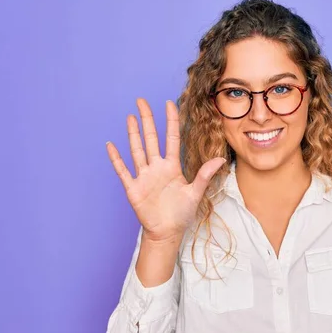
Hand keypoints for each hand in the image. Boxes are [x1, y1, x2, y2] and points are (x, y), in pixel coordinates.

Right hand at [106, 98, 225, 242]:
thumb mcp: (195, 193)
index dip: (170, 121)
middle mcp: (157, 168)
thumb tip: (220, 159)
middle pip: (151, 138)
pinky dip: (116, 159)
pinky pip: (123, 170)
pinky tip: (111, 145)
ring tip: (130, 116)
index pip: (171, 138)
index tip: (169, 104)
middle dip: (147, 120)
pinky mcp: (133, 188)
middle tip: (142, 100)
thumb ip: (205, 175)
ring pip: (137, 150)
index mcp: (172, 166)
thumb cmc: (181, 213)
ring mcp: (144, 176)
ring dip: (133, 134)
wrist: (167, 232)